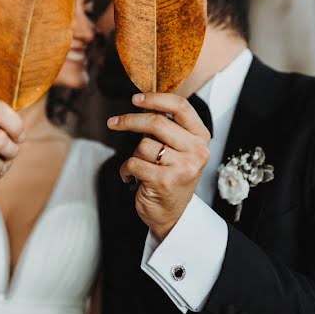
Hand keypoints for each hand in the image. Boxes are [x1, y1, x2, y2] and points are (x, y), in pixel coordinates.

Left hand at [108, 93, 210, 239]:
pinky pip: (134, 163)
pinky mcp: (164, 181)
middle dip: (130, 121)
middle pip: (157, 122)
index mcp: (200, 137)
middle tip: (113, 122)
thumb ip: (168, 127)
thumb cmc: (171, 176)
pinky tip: (132, 178)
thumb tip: (142, 102)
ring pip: (143, 145)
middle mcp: (196, 151)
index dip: (155, 99)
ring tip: (139, 166)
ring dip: (133, 154)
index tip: (135, 99)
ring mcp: (182, 167)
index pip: (181, 107)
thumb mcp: (179, 149)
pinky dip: (126, 170)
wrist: (172, 214)